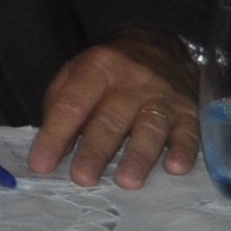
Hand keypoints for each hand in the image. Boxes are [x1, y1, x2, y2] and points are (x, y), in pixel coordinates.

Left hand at [29, 34, 200, 187]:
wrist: (161, 48)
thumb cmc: (110, 72)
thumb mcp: (77, 75)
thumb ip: (61, 108)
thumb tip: (51, 152)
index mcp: (97, 68)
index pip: (72, 104)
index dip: (55, 135)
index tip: (41, 165)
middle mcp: (131, 80)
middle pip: (111, 118)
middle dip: (95, 150)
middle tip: (82, 178)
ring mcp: (163, 96)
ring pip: (150, 127)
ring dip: (138, 156)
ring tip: (127, 182)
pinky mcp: (190, 112)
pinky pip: (189, 132)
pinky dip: (184, 151)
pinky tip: (175, 168)